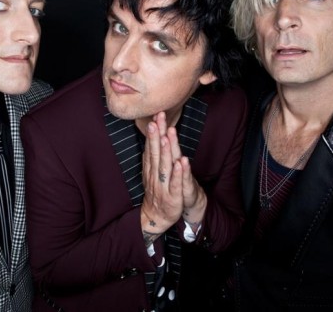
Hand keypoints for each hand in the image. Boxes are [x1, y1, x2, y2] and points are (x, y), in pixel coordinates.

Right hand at [140, 112, 183, 243]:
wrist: (157, 216)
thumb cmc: (157, 191)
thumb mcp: (152, 172)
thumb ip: (152, 156)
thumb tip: (151, 138)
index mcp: (151, 168)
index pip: (152, 146)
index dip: (154, 132)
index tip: (155, 116)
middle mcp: (155, 174)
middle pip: (156, 152)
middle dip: (157, 135)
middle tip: (157, 119)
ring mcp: (163, 185)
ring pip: (164, 165)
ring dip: (165, 150)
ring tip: (166, 135)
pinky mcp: (173, 196)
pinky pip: (175, 183)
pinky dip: (178, 173)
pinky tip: (181, 162)